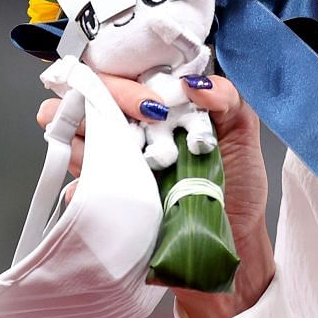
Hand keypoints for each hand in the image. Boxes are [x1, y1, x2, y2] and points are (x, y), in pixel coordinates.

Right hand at [35, 69, 275, 317]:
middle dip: (90, 101)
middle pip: (90, 100)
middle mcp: (135, 129)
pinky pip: (81, 185)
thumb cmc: (239, 184)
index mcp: (163, 106)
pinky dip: (80, 184)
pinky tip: (91, 187)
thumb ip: (227, 99)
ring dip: (75, 135)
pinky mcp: (112, 196)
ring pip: (76, 136)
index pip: (128, 77)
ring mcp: (119, 162)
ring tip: (89, 140)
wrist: (234, 241)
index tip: (152, 108)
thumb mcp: (243, 133)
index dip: (127, 85)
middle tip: (116, 123)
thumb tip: (196, 85)